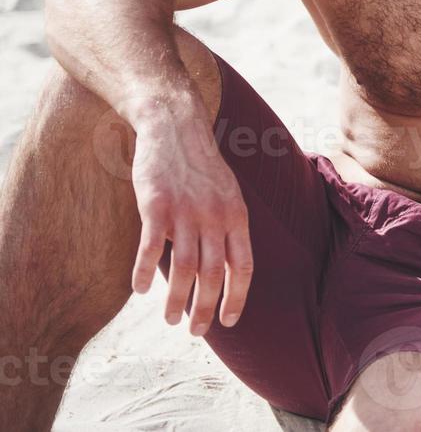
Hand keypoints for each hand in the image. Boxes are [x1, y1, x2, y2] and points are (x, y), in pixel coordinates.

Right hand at [130, 113, 252, 335]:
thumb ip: (228, 226)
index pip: (243, 267)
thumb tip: (226, 265)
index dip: (237, 297)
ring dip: (177, 300)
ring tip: (171, 319)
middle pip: (213, 274)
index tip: (229, 321)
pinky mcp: (156, 205)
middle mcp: (215, 217)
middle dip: (206, 308)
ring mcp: (185, 212)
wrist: (175, 127)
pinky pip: (150, 247)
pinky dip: (144, 272)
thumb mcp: (228, 194)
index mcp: (237, 216)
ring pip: (183, 268)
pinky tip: (140, 290)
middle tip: (195, 331)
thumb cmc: (200, 166)